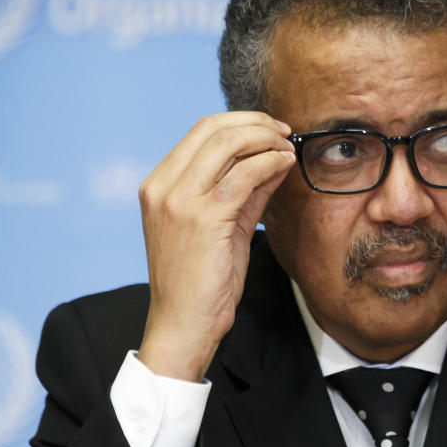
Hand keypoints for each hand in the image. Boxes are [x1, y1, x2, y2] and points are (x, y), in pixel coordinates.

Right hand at [136, 112, 295, 380]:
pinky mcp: (202, 217)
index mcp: (158, 185)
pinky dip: (269, 162)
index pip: (200, 131)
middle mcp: (162, 187)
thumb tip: (274, 159)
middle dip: (255, 123)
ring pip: (227, 144)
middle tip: (283, 131)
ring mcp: (178, 200)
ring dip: (265, 140)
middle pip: (212, 128)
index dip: (240, 122)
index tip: (270, 129)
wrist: (184, 325)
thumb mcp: (223, 226)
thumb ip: (245, 191)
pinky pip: (243, 175)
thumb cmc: (202, 281)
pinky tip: (285, 165)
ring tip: (287, 148)